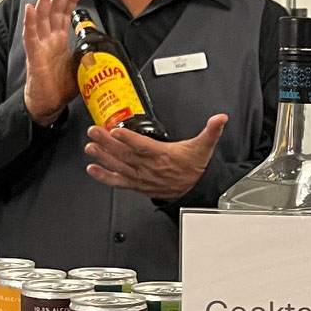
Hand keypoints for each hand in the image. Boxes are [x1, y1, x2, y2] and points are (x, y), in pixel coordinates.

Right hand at [22, 0, 83, 125]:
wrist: (47, 104)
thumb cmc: (60, 87)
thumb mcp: (81, 68)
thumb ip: (90, 57)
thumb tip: (108, 54)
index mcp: (59, 40)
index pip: (65, 14)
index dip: (71, 0)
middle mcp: (48, 39)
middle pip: (53, 11)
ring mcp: (40, 46)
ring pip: (40, 18)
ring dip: (43, 0)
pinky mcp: (34, 56)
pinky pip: (30, 36)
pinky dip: (30, 22)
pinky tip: (30, 9)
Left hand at [84, 114, 228, 199]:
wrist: (194, 191)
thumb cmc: (194, 168)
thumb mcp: (204, 147)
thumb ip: (211, 131)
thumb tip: (220, 118)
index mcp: (163, 156)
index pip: (143, 146)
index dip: (129, 138)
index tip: (116, 130)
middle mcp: (149, 168)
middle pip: (125, 154)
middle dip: (107, 143)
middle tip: (94, 132)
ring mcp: (141, 177)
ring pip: (119, 166)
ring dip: (103, 157)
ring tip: (90, 147)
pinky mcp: (137, 185)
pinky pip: (118, 182)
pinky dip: (104, 176)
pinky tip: (92, 169)